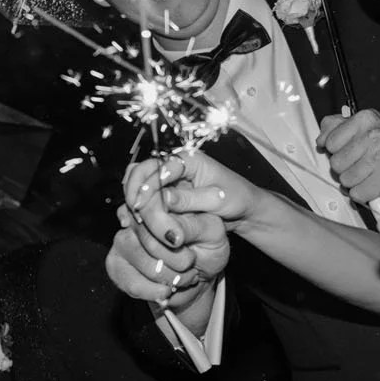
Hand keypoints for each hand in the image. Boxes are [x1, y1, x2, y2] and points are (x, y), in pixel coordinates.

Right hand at [104, 205, 224, 305]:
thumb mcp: (212, 233)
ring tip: (183, 276)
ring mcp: (123, 238)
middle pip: (144, 231)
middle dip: (173, 256)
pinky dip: (152, 291)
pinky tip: (166, 291)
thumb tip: (168, 224)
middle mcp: (137, 213)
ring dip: (166, 275)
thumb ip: (192, 223)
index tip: (180, 243)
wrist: (199, 278)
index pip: (150, 202)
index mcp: (161, 197)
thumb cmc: (208, 249)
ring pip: (135, 255)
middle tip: (190, 262)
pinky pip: (127, 279)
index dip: (163, 226)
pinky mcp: (116, 263)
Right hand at [124, 153, 264, 239]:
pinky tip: (135, 221)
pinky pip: (147, 198)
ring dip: (135, 201)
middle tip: (134, 214)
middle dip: (136, 192)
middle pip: (144, 172)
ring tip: (134, 220)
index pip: (159, 166)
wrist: (245, 209)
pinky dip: (140, 208)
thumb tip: (165, 199)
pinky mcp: (167, 195)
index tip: (139, 204)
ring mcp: (170, 180)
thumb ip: (190, 199)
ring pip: (141, 184)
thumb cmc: (238, 198)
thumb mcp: (217, 199)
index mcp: (190, 159)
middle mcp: (176, 166)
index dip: (146, 185)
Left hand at [317, 109, 379, 203]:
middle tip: (359, 164)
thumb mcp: (364, 125)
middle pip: (336, 163)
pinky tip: (372, 184)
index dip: (335, 150)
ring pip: (345, 180)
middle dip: (344, 167)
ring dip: (353, 181)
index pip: (330, 142)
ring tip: (367, 174)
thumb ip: (336, 127)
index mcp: (365, 119)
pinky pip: (356, 194)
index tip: (347, 150)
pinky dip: (362, 193)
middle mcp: (374, 136)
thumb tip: (320, 139)